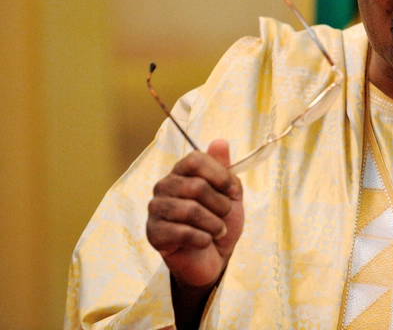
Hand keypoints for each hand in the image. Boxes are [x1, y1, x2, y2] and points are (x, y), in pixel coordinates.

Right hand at [147, 139, 243, 289]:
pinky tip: (205, 241)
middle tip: (224, 216)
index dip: (218, 173)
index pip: (195, 159)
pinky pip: (182, 232)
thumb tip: (220, 142)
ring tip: (217, 230)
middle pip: (196, 186)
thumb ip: (225, 169)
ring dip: (213, 224)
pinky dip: (202, 239)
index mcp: (182, 172)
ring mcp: (156, 209)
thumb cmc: (220, 221)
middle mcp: (165, 186)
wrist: (213, 257)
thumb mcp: (231, 194)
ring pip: (190, 210)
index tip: (230, 188)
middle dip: (220, 205)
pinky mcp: (153, 233)